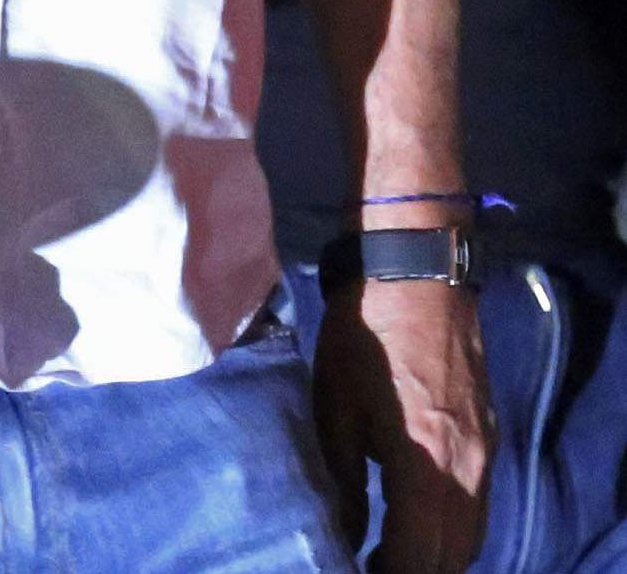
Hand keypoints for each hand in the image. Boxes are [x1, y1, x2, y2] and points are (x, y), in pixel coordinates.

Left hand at [312, 275, 492, 573]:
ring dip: (436, 553)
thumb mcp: (333, 403)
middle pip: (451, 553)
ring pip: (470, 535)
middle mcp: (466, 469)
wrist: (417, 277)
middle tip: (370, 564)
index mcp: (422, 459)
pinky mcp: (489, 443)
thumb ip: (341, 475)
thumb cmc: (363, 334)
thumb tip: (345, 530)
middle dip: (414, 566)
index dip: (388, 570)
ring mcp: (484, 457)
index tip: (357, 569)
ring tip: (389, 553)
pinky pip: (477, 509)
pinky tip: (417, 525)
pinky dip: (452, 529)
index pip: (418, 551)